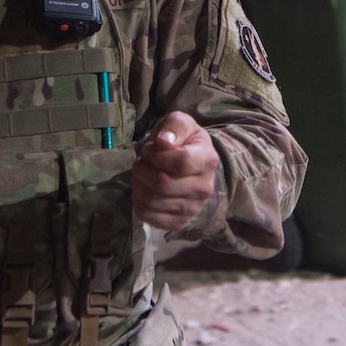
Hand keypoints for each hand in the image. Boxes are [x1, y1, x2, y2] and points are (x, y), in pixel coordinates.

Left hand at [133, 112, 218, 229]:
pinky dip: (138, 202)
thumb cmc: (182, 141)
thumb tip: (163, 142)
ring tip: (142, 175)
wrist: (192, 165)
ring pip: (152, 200)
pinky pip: (148, 216)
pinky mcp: (179, 222)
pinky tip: (144, 190)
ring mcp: (193, 208)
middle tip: (141, 162)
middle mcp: (204, 188)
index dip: (157, 155)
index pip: (180, 162)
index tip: (150, 149)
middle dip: (142, 170)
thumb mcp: (181, 123)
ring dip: (138, 184)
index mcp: (207, 160)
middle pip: (162, 183)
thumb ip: (174, 126)